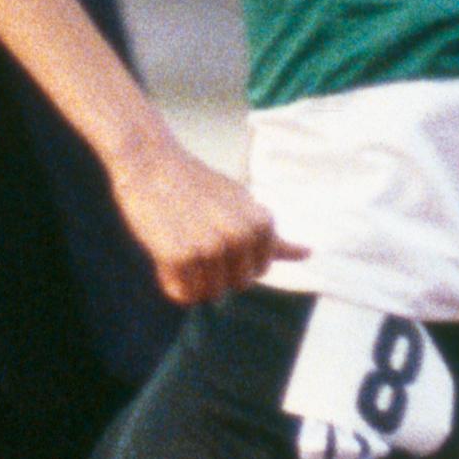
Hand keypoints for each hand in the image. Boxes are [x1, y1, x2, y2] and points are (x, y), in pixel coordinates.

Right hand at [110, 137, 296, 304]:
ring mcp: (211, 248)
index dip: (232, 259)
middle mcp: (241, 238)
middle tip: (194, 235)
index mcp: (262, 225)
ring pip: (207, 294)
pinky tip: (165, 252)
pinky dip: (170, 281)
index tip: (215, 231)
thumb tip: (308, 254)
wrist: (150, 163)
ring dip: (190, 278)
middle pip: (234, 286)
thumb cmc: (196, 186)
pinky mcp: (180, 257)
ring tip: (179, 241)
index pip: (256, 273)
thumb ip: (271, 237)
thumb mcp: (242, 206)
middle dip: (213, 271)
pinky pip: (182, 295)